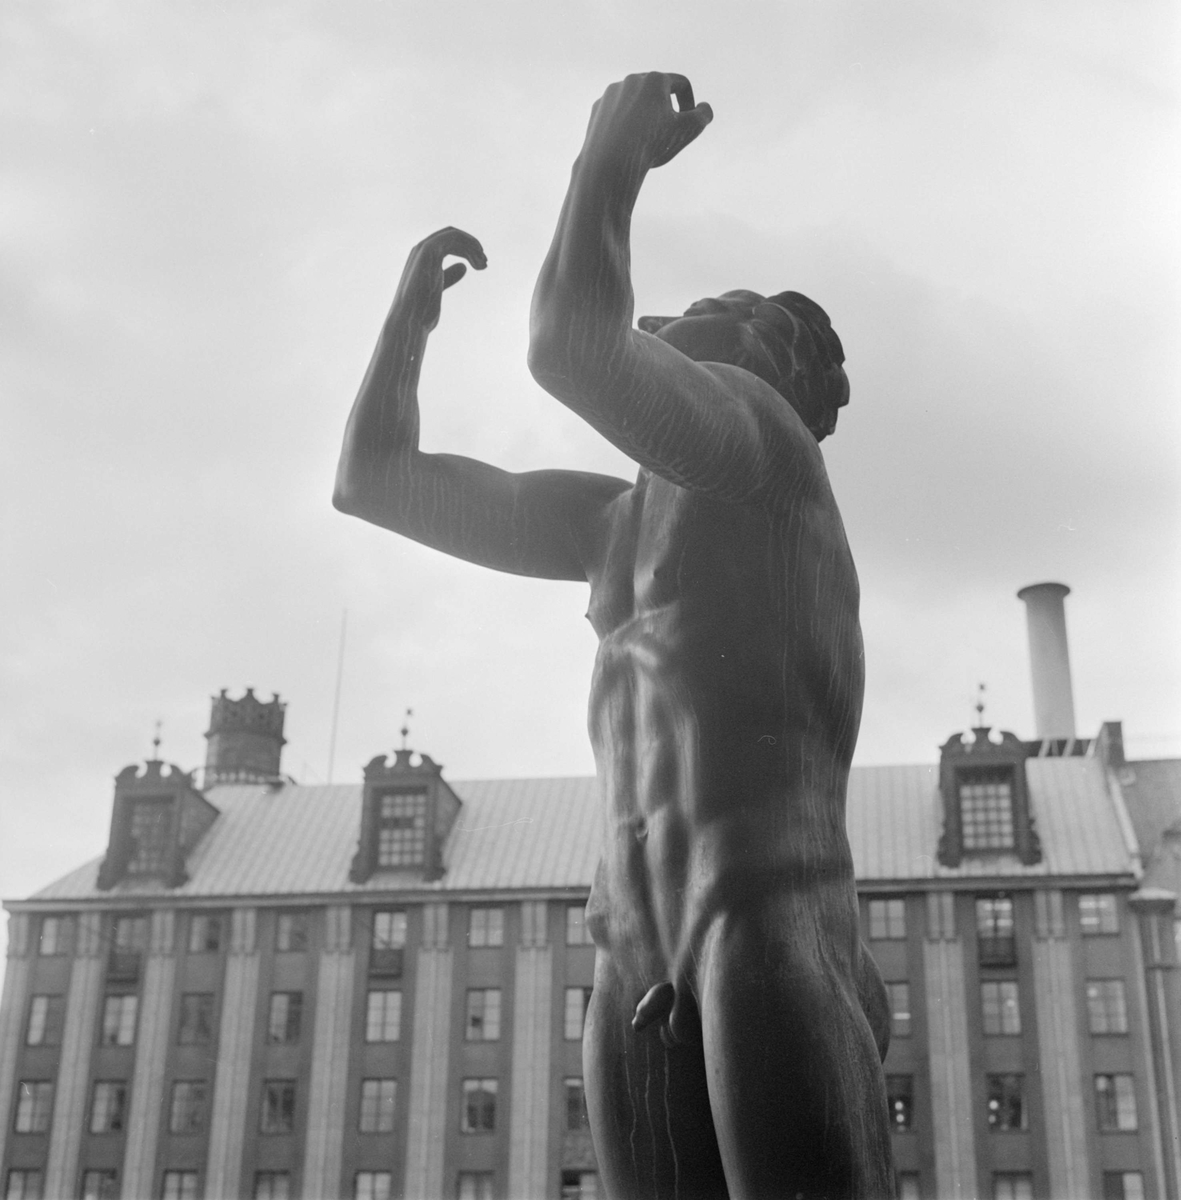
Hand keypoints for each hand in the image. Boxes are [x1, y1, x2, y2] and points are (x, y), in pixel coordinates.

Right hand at [394, 226, 486, 331]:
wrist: (410, 320)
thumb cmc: (422, 310)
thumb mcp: (439, 288)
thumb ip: (449, 275)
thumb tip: (463, 266)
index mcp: (423, 256)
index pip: (449, 242)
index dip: (468, 249)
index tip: (482, 265)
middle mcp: (421, 249)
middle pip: (452, 235)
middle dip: (472, 246)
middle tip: (485, 264)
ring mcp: (423, 249)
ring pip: (454, 235)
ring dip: (472, 246)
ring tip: (483, 265)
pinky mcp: (428, 251)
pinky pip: (452, 238)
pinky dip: (468, 245)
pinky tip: (477, 261)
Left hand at [583, 72, 712, 172]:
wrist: (611, 162)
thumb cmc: (651, 145)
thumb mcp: (686, 131)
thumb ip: (702, 117)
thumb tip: (704, 109)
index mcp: (655, 80)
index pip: (681, 84)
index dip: (689, 103)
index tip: (687, 123)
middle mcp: (631, 79)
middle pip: (656, 91)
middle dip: (664, 109)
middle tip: (664, 134)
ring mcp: (612, 92)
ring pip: (635, 102)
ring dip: (643, 115)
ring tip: (644, 138)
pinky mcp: (597, 107)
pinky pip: (616, 112)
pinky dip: (624, 123)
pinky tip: (626, 141)